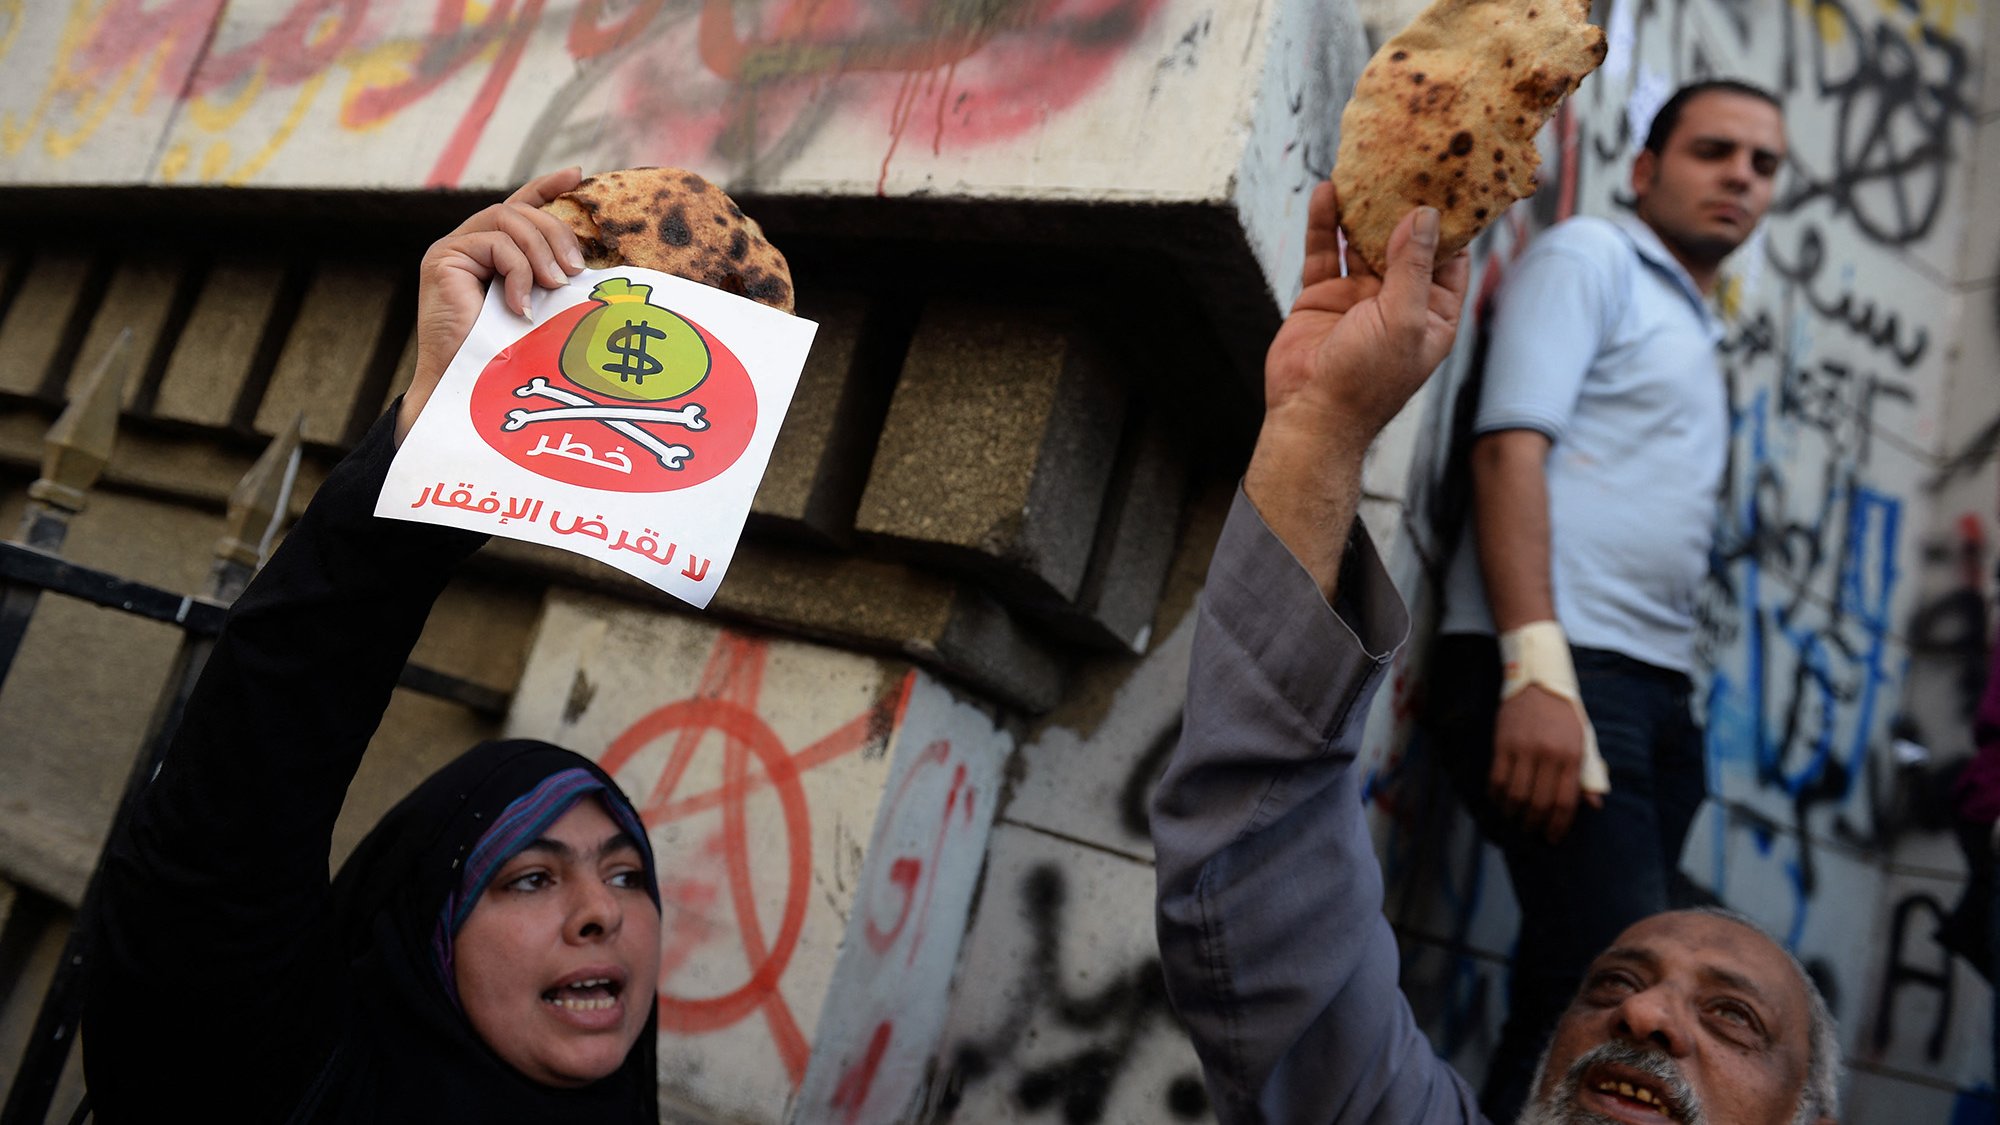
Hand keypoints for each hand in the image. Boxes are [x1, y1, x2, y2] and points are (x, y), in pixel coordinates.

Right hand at [397, 167, 587, 444]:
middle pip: (519, 211)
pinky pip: (494, 244)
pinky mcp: (442, 258)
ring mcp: (452, 249)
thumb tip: (589, 267)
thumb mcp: (540, 308)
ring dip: (541, 252)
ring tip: (555, 286)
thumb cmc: (507, 357)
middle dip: (556, 234)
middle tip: (577, 271)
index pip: (519, 206)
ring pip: (508, 220)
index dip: (546, 187)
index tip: (578, 175)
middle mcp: (468, 244)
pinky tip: (521, 306)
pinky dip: (517, 271)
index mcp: (492, 253)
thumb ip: (550, 279)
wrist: (467, 389)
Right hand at [1260, 184, 1469, 448]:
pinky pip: (1327, 250)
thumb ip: (1413, 266)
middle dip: (1404, 205)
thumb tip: (1424, 216)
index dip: (1451, 222)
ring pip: (1364, 241)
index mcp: (1433, 313)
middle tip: (1407, 159)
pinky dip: (1327, 222)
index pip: (1450, 258)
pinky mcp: (1323, 294)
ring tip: (1366, 167)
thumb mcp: (1404, 319)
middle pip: (1406, 242)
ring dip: (1364, 208)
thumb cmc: (1367, 380)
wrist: (1311, 413)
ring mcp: (1359, 296)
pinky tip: (1328, 192)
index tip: (1451, 180)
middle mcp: (1399, 301)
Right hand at [1489, 686, 1600, 842]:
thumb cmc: (1563, 715)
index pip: (1565, 800)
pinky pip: (1497, 778)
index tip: (1552, 837)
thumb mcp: (1583, 741)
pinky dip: (1496, 796)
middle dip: (1534, 824)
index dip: (1558, 825)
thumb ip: (1588, 774)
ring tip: (1514, 818)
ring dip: (1513, 813)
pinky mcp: (1503, 744)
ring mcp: (1523, 748)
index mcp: (1571, 755)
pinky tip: (1499, 801)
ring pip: (1515, 794)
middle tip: (1531, 831)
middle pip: (1539, 802)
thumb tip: (1594, 805)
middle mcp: (1548, 754)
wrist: (1537, 682)